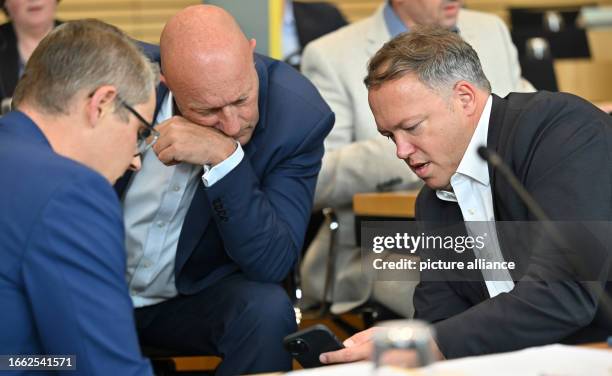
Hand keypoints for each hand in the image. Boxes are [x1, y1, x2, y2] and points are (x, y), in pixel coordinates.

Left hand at [152, 116, 235, 165]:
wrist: (219, 147)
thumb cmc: (207, 140)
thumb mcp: (189, 129)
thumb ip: (174, 130)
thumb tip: (159, 139)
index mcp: (175, 120)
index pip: (154, 131)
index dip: (160, 142)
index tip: (169, 146)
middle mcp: (173, 126)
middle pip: (153, 141)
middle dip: (162, 149)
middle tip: (174, 152)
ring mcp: (174, 136)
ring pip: (156, 150)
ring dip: (165, 157)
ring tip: (179, 156)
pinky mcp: (176, 148)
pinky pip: (163, 158)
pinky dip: (170, 162)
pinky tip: (181, 159)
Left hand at [319, 327, 444, 364]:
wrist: (430, 349)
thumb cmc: (406, 337)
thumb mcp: (381, 330)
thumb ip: (362, 337)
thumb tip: (347, 344)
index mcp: (374, 348)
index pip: (348, 355)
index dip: (334, 356)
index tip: (324, 357)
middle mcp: (377, 361)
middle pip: (354, 366)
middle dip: (344, 363)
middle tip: (335, 360)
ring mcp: (384, 369)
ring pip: (363, 370)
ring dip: (357, 367)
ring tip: (357, 361)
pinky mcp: (391, 372)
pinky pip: (375, 371)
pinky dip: (369, 368)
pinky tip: (371, 364)